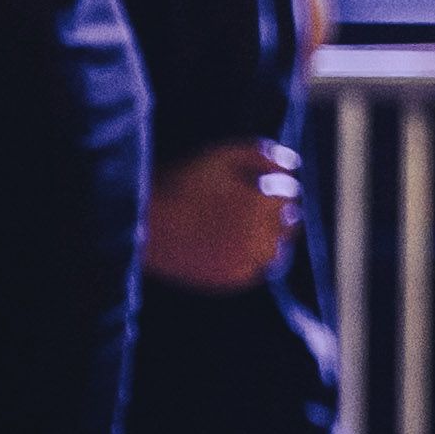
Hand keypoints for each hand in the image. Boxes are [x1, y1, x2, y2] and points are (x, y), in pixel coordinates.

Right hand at [146, 137, 300, 291]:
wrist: (141, 225)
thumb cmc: (180, 184)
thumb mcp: (220, 155)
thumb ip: (262, 153)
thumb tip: (293, 164)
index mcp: (263, 202)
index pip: (289, 192)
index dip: (271, 185)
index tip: (251, 183)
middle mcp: (263, 235)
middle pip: (290, 221)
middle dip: (275, 210)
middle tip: (244, 205)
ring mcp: (249, 260)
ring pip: (279, 248)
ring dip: (270, 237)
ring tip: (241, 227)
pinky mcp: (233, 279)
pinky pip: (259, 270)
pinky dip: (253, 258)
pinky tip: (232, 246)